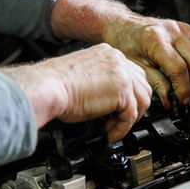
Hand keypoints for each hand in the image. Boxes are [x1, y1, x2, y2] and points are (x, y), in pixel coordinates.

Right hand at [0, 43, 151, 142]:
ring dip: (129, 119)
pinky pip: (131, 115)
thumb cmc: (57, 85)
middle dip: (135, 107)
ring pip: (142, 101)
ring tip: (113, 128)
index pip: (133, 75)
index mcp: (109, 54)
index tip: (120, 109)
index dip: (130, 95)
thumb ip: (104, 83)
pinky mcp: (122, 91)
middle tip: (119, 120)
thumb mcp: (86, 77)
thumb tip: (114, 103)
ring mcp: (122, 74)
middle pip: (142, 87)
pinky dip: (122, 128)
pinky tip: (111, 134)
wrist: (47, 88)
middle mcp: (118, 61)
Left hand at [51, 0, 189, 108]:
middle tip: (187, 96)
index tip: (182, 100)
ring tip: (189, 87)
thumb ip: (156, 84)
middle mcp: (172, 31)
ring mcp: (181, 29)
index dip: (184, 89)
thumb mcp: (137, 68)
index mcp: (156, 40)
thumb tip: (169, 100)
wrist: (123, 26)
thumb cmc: (125, 43)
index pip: (179, 69)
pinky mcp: (187, 30)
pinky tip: (189, 74)